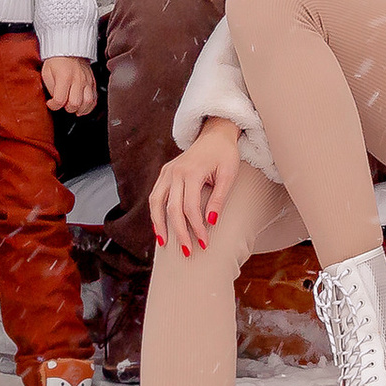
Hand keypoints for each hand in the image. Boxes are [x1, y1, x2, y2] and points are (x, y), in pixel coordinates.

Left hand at [41, 56, 97, 115]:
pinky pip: (95, 98)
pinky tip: (82, 106)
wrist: (69, 48)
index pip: (60, 100)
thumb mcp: (46, 72)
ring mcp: (87, 81)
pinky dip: (89, 106)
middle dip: (67, 108)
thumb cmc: (56, 60)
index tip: (51, 103)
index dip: (53, 105)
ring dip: (79, 109)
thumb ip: (50, 88)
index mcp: (64, 76)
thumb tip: (55, 100)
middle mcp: (78, 79)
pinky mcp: (92, 82)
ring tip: (73, 108)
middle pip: (75, 104)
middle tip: (62, 104)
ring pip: (87, 103)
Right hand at [151, 121, 241, 256]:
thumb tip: (212, 221)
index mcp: (192, 172)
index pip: (190, 207)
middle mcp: (175, 172)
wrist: (215, 134)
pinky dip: (155, 212)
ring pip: (156, 202)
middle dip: (179, 232)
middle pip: (172, 208)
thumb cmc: (225, 154)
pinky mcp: (165, 172)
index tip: (205, 244)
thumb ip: (219, 197)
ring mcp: (167, 171)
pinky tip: (159, 226)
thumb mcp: (229, 174)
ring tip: (164, 244)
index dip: (196, 227)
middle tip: (187, 252)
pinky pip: (156, 195)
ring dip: (159, 224)